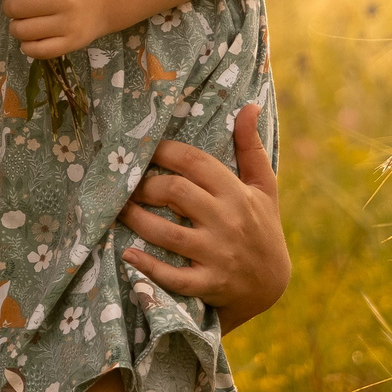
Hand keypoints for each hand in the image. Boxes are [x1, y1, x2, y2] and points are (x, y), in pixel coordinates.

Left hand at [0, 0, 113, 61]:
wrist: (102, 3)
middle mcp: (65, 0)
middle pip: (15, 8)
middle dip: (10, 7)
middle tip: (19, 7)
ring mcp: (69, 24)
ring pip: (21, 31)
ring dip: (16, 27)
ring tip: (24, 21)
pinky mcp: (70, 44)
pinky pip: (34, 51)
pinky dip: (26, 45)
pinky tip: (32, 37)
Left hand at [117, 108, 288, 332]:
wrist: (272, 286)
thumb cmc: (262, 228)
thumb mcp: (263, 188)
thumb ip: (251, 148)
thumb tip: (249, 106)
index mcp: (236, 193)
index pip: (194, 162)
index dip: (162, 151)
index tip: (143, 149)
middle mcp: (226, 221)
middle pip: (174, 192)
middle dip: (145, 186)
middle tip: (128, 185)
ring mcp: (217, 254)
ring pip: (166, 232)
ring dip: (136, 219)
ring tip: (119, 211)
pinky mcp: (209, 284)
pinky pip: (173, 276)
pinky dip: (148, 266)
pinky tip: (127, 253)